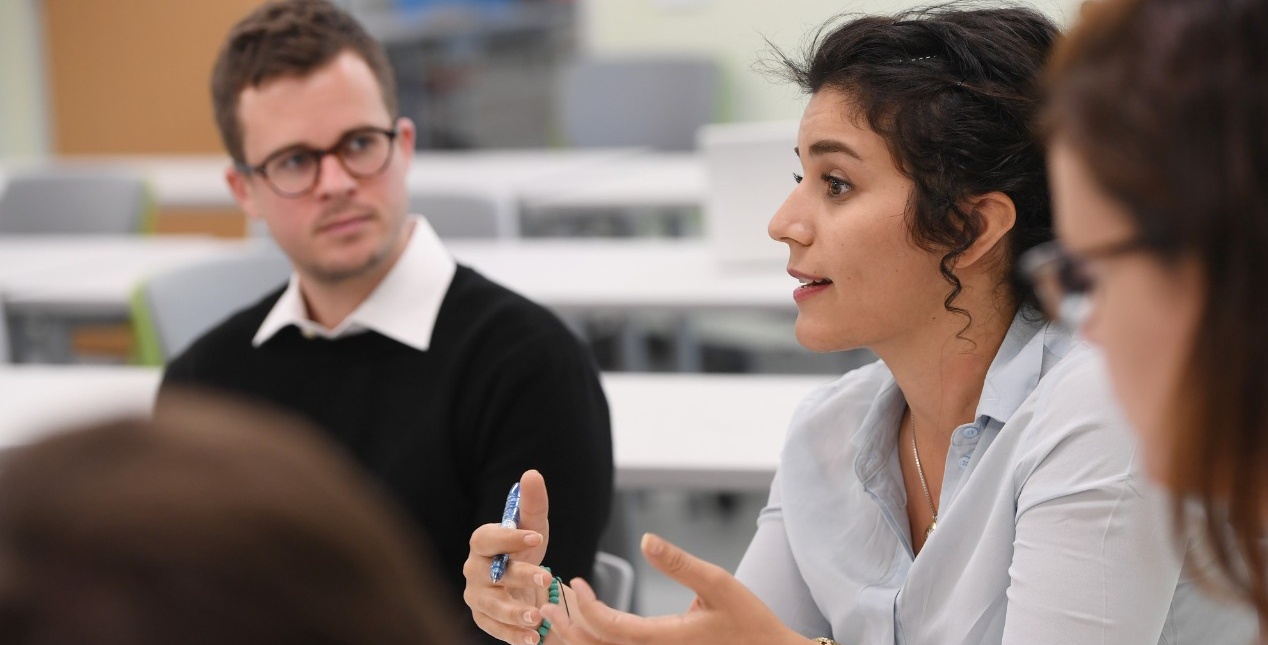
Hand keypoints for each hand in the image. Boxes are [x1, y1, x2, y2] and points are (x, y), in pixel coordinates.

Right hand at [464, 469, 555, 643]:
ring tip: (538, 617)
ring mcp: (477, 597)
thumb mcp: (534, 527)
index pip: (487, 538)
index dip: (509, 538)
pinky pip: (495, 629)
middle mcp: (474, 570)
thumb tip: (532, 473)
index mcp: (482, 543)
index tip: (536, 536)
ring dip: (514, 613)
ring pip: (491, 606)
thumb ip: (533, 504)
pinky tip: (533, 638)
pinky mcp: (484, 620)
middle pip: (491, 574)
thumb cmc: (525, 551)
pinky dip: (514, 635)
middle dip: (518, 576)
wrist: (522, 585)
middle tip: (546, 577)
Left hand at [541, 532, 806, 644]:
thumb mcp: (718, 583)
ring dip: (581, 639)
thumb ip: (679, 562)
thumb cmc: (749, 622)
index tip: (575, 583)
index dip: (585, 607)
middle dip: (570, 626)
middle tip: (553, 600)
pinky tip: (593, 631)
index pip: (609, 628)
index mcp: (665, 640)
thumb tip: (647, 539)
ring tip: (563, 614)